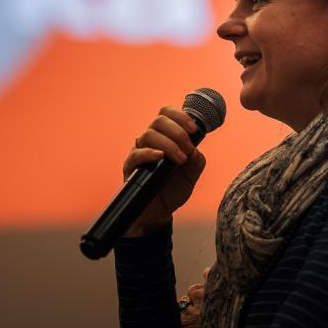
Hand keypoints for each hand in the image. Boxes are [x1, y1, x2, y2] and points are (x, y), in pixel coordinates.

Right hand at [121, 105, 206, 236]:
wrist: (158, 213)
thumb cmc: (172, 190)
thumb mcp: (191, 176)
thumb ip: (196, 162)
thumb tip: (197, 151)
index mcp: (164, 137)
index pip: (167, 114)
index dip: (181, 116)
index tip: (195, 129)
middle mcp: (150, 140)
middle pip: (159, 120)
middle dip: (178, 131)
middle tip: (188, 149)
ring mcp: (139, 152)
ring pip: (149, 134)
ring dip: (169, 144)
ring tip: (180, 159)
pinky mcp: (130, 167)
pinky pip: (136, 154)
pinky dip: (150, 152)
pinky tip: (161, 157)